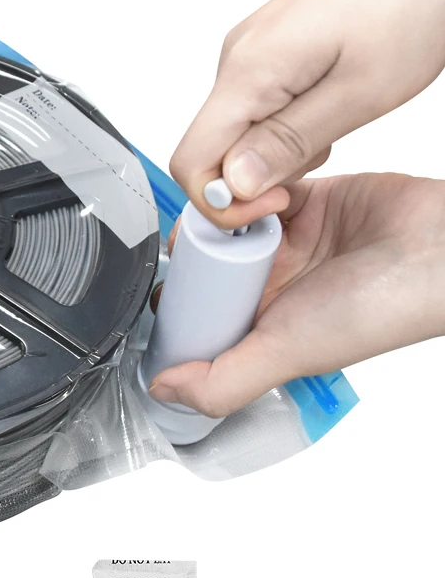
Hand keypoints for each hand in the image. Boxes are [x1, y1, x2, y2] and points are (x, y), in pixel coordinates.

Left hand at [148, 173, 444, 416]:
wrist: (436, 246)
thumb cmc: (378, 307)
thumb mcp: (287, 354)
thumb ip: (223, 381)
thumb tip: (163, 390)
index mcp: (260, 326)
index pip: (197, 317)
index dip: (175, 303)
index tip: (160, 289)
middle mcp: (268, 285)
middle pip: (201, 266)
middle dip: (190, 252)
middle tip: (192, 243)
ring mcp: (282, 242)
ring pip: (220, 224)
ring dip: (215, 215)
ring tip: (223, 213)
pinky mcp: (298, 200)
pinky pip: (252, 189)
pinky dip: (246, 187)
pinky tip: (249, 190)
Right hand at [170, 0, 444, 229]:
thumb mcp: (359, 92)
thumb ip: (288, 144)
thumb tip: (231, 185)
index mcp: (247, 71)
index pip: (189, 163)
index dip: (222, 203)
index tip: (272, 207)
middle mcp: (237, 58)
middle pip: (209, 150)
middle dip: (252, 179)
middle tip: (316, 170)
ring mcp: (253, 50)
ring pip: (236, 130)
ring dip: (274, 152)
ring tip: (336, 129)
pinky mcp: (273, 46)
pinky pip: (257, 106)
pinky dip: (285, 125)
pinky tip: (332, 108)